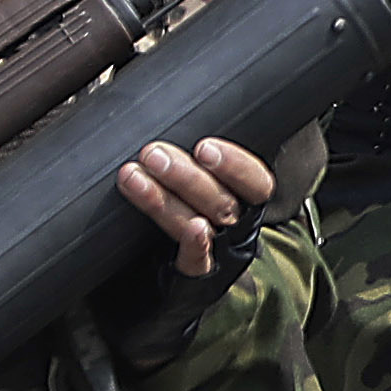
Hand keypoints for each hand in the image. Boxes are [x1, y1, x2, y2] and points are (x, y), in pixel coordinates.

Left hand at [112, 137, 276, 283]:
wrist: (173, 284)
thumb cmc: (182, 214)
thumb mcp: (200, 182)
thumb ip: (195, 159)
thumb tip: (166, 107)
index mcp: (244, 201)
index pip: (257, 182)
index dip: (236, 164)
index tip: (205, 147)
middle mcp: (236, 226)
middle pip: (223, 201)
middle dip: (186, 175)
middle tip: (153, 154)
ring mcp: (215, 251)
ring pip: (203, 223)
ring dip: (166, 198)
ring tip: (133, 176)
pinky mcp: (193, 274)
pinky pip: (198, 262)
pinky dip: (195, 244)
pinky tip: (192, 228)